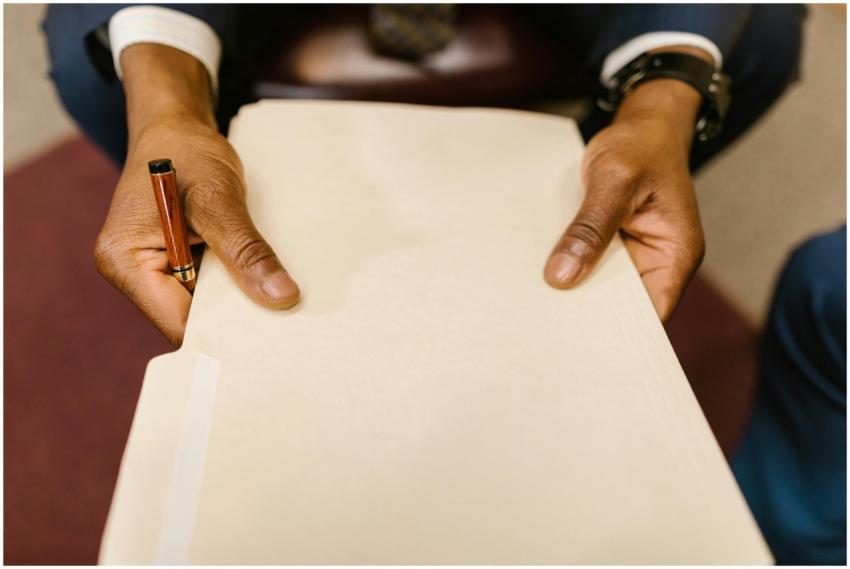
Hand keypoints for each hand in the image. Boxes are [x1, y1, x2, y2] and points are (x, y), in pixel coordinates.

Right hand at [94, 44, 299, 345]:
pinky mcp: (174, 262)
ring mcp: (152, 269)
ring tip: (277, 294)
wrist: (177, 127)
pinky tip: (262, 277)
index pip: (176, 323)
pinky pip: (208, 285)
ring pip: (204, 304)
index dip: (220, 333)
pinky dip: (235, 282)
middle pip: (190, 318)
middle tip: (284, 318)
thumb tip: (280, 296)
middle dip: (233, 318)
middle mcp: (132, 272)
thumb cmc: (187, 152)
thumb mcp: (219, 200)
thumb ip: (246, 251)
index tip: (267, 338)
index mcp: (125, 261)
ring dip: (237, 298)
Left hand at [544, 74, 706, 321]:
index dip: (621, 334)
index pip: (651, 315)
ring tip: (536, 306)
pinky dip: (570, 267)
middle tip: (545, 327)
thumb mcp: (614, 181)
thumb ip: (590, 228)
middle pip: (624, 307)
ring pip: (602, 286)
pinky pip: (590, 264)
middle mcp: (657, 262)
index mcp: (675, 255)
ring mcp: (633, 255)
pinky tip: (540, 276)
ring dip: (576, 289)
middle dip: (590, 315)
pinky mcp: (612, 245)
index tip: (579, 344)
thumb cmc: (641, 146)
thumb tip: (562, 275)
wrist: (641, 125)